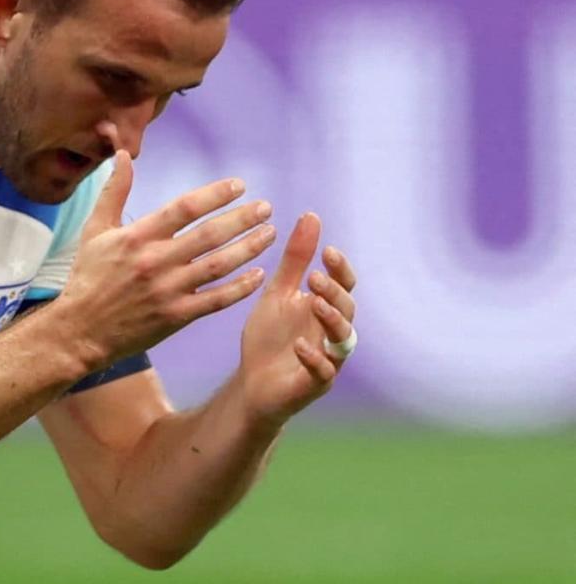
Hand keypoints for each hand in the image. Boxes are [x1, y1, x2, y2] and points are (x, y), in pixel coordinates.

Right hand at [57, 150, 275, 368]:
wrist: (80, 329)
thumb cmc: (87, 276)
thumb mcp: (95, 230)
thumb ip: (114, 191)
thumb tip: (123, 153)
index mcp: (137, 237)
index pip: (184, 208)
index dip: (215, 194)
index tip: (239, 186)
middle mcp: (156, 261)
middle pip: (209, 235)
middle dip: (242, 219)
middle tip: (266, 208)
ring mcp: (168, 291)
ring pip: (218, 265)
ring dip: (249, 248)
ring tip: (270, 233)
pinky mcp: (176, 316)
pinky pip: (216, 300)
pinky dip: (240, 288)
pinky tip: (258, 275)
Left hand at [238, 213, 358, 427]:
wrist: (252, 382)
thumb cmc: (270, 336)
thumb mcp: (278, 292)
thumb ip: (296, 260)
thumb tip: (312, 215)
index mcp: (324, 307)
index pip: (343, 284)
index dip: (340, 268)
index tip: (328, 250)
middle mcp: (332, 332)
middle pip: (347, 308)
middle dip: (334, 291)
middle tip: (315, 277)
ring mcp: (327, 358)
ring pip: (343, 339)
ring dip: (332, 319)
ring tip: (315, 304)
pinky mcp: (315, 383)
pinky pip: (323, 371)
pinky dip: (313, 358)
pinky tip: (299, 345)